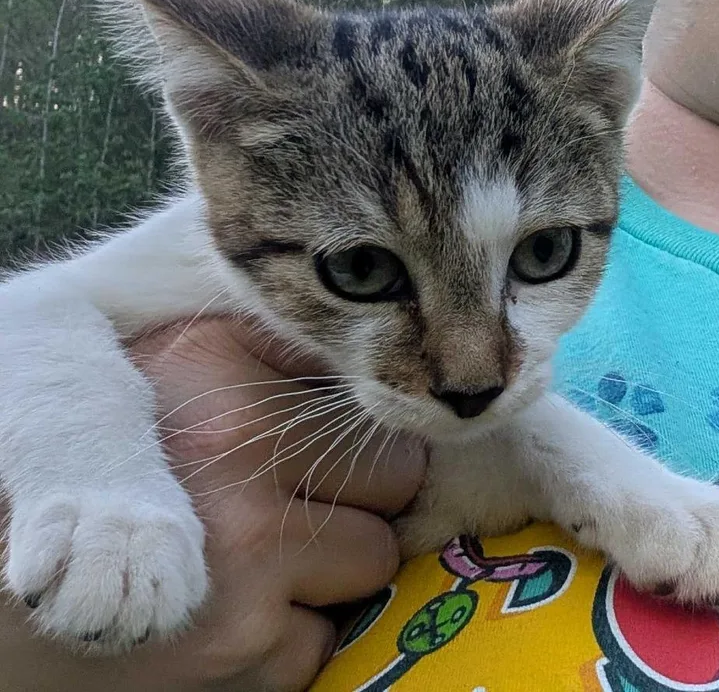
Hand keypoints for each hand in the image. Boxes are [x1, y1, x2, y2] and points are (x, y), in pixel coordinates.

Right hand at [0, 318, 425, 691]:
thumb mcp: (177, 372)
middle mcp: (241, 459)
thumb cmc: (104, 469)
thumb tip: (358, 363)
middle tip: (312, 497)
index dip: (359, 431)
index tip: (338, 447)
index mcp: (224, 379)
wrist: (9, 591)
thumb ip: (271, 352)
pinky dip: (291, 632)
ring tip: (268, 554)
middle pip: (397, 478)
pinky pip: (325, 636)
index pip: (368, 403)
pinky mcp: (242, 649)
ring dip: (335, 563)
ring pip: (376, 558)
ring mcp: (248, 561)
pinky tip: (235, 610)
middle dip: (365, 493)